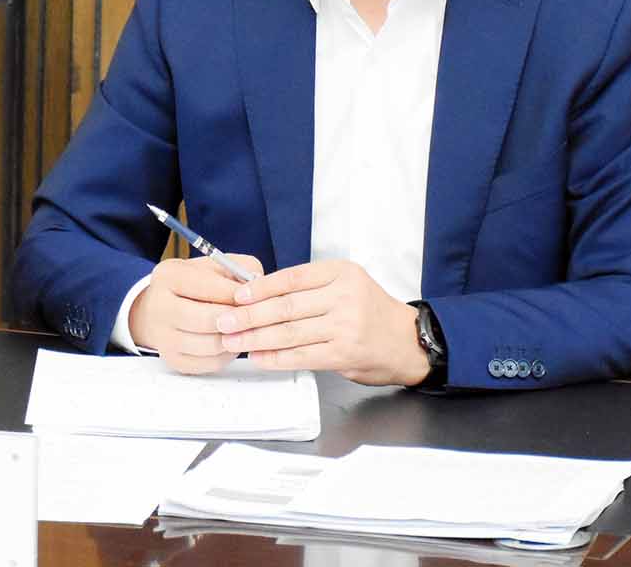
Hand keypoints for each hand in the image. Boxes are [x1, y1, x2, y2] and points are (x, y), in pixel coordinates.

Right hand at [127, 254, 265, 373]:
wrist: (162, 308)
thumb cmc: (195, 285)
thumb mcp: (214, 266)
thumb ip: (240, 268)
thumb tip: (258, 284)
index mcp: (168, 276)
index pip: (205, 286)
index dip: (235, 293)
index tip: (253, 297)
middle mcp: (159, 307)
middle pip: (206, 319)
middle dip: (236, 319)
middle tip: (254, 317)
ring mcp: (163, 337)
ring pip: (211, 345)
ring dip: (234, 338)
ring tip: (245, 328)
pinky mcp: (173, 359)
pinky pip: (210, 363)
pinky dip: (227, 354)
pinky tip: (232, 341)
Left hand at [215, 260, 430, 385]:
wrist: (407, 341)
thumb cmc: (369, 311)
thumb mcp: (346, 284)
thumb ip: (310, 288)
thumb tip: (259, 294)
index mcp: (341, 272)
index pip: (292, 277)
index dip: (260, 288)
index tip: (236, 295)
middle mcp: (344, 296)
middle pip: (286, 306)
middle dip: (249, 316)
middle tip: (224, 320)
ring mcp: (345, 326)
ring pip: (290, 332)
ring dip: (256, 339)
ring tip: (233, 341)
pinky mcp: (344, 353)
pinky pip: (302, 356)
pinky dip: (276, 358)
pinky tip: (259, 358)